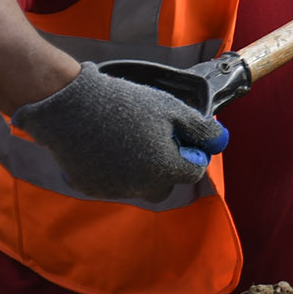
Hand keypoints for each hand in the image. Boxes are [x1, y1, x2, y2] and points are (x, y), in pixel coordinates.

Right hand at [7, 62, 227, 203]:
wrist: (73, 106)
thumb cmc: (127, 103)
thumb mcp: (171, 108)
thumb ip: (199, 127)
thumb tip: (219, 140)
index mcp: (164, 169)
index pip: (193, 171)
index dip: (192, 152)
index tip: (182, 135)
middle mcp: (141, 187)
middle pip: (166, 184)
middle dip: (167, 165)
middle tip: (157, 138)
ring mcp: (115, 190)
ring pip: (139, 185)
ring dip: (141, 168)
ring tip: (129, 137)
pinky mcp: (92, 188)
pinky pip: (113, 184)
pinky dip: (116, 170)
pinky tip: (108, 146)